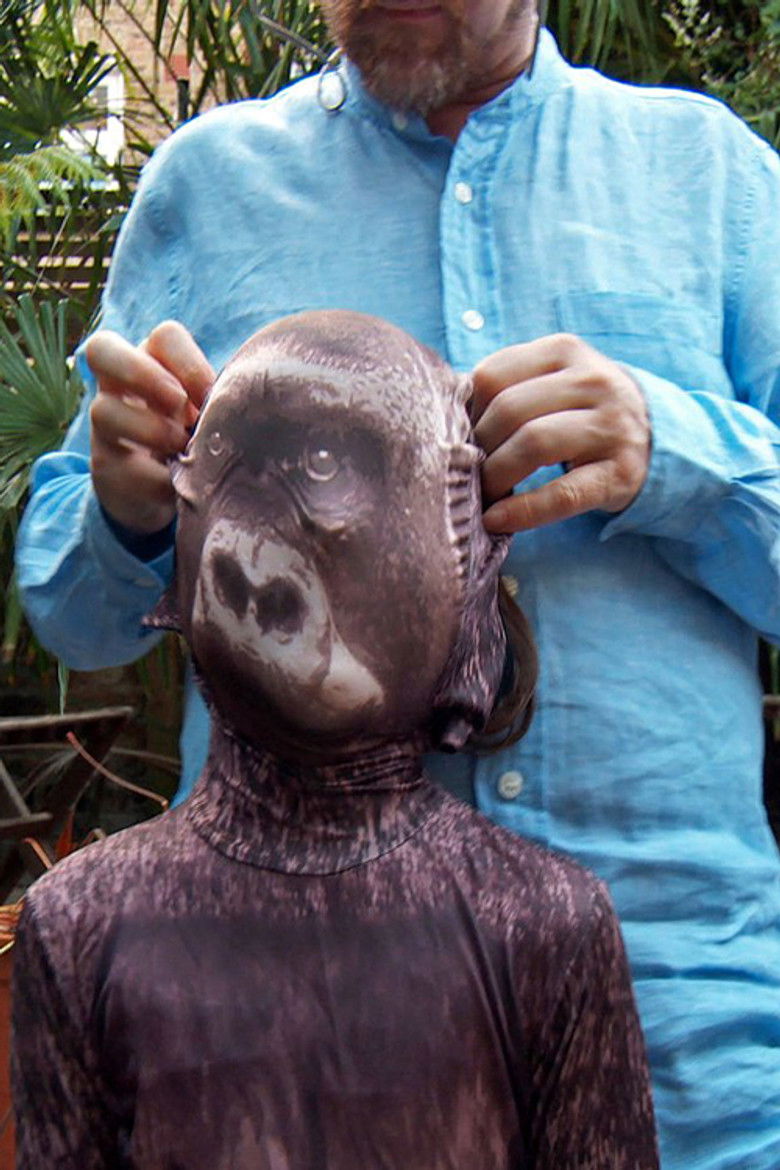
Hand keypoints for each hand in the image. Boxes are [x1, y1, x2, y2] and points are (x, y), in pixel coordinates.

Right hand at [86, 321, 213, 533]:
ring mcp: (105, 427)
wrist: (164, 493)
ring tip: (183, 452)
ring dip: (153, 431)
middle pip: (101, 348)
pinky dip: (158, 479)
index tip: (211, 398)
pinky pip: (123, 468)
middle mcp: (119, 387)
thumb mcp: (206, 417)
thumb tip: (241, 407)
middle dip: (144, 374)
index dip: (189, 363)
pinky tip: (179, 489)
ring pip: (104, 410)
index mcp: (153, 364)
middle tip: (179, 405)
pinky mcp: (106, 470)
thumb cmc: (194, 441)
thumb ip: (216, 404)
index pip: (165, 337)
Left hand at [472, 333, 650, 532]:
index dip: (466, 412)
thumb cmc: (581, 411)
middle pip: (510, 411)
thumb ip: (507, 388)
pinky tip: (498, 521)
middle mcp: (593, 381)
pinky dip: (523, 511)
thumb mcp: (552, 382)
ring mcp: (611, 426)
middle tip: (466, 474)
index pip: (493, 376)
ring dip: (496, 476)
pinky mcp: (621, 473)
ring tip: (483, 496)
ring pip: (533, 445)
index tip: (458, 438)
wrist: (656, 436)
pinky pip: (563, 494)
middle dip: (478, 448)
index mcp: (564, 351)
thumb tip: (444, 416)